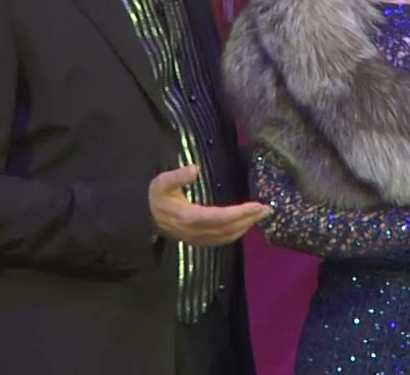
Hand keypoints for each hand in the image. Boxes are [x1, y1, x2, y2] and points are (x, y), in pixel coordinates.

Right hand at [148, 165, 270, 246]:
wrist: (143, 218)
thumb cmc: (155, 197)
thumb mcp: (161, 182)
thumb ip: (177, 176)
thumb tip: (195, 169)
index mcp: (188, 217)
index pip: (220, 217)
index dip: (240, 213)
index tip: (257, 205)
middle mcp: (195, 231)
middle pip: (228, 228)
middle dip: (249, 219)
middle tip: (267, 209)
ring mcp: (197, 238)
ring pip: (226, 236)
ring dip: (245, 226)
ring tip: (260, 215)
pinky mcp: (198, 241)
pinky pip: (221, 240)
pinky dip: (236, 233)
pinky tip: (245, 225)